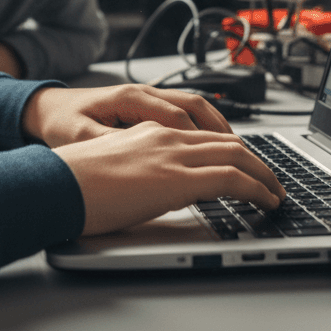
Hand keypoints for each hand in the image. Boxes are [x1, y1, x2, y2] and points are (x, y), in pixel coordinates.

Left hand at [21, 83, 231, 146]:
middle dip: (223, 132)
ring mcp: (147, 97)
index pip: (178, 117)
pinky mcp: (146, 106)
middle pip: (195, 106)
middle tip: (247, 160)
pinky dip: (204, 125)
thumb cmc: (62, 123)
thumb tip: (140, 158)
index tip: (223, 163)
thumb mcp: (82, 139)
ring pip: (194, 106)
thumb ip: (111, 146)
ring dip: (218, 127)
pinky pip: (184, 110)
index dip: (202, 140)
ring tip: (239, 153)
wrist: (46, 108)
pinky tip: (213, 144)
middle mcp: (143, 93)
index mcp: (130, 99)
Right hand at [54, 121, 285, 234]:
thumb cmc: (73, 179)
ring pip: (237, 155)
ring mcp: (173, 154)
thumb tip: (149, 182)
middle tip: (270, 179)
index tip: (245, 164)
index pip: (203, 133)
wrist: (55, 182)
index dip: (231, 148)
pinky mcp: (177, 179)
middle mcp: (166, 135)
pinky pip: (232, 179)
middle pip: (227, 141)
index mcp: (149, 129)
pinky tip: (265, 200)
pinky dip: (256, 187)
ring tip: (274, 192)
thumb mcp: (110, 161)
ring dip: (263, 174)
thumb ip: (136, 164)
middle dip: (256, 161)